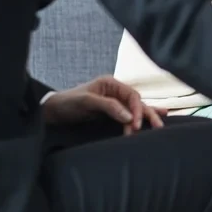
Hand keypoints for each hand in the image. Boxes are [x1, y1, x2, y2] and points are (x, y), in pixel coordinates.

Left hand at [42, 75, 167, 134]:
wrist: (53, 112)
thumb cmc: (68, 103)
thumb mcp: (86, 102)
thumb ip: (109, 106)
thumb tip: (129, 116)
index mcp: (110, 83)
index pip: (131, 95)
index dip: (137, 109)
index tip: (136, 125)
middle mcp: (115, 91)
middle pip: (137, 102)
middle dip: (147, 114)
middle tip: (158, 127)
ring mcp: (114, 101)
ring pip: (135, 109)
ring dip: (145, 118)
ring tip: (159, 127)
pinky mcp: (111, 112)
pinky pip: (129, 114)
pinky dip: (140, 117)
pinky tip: (155, 117)